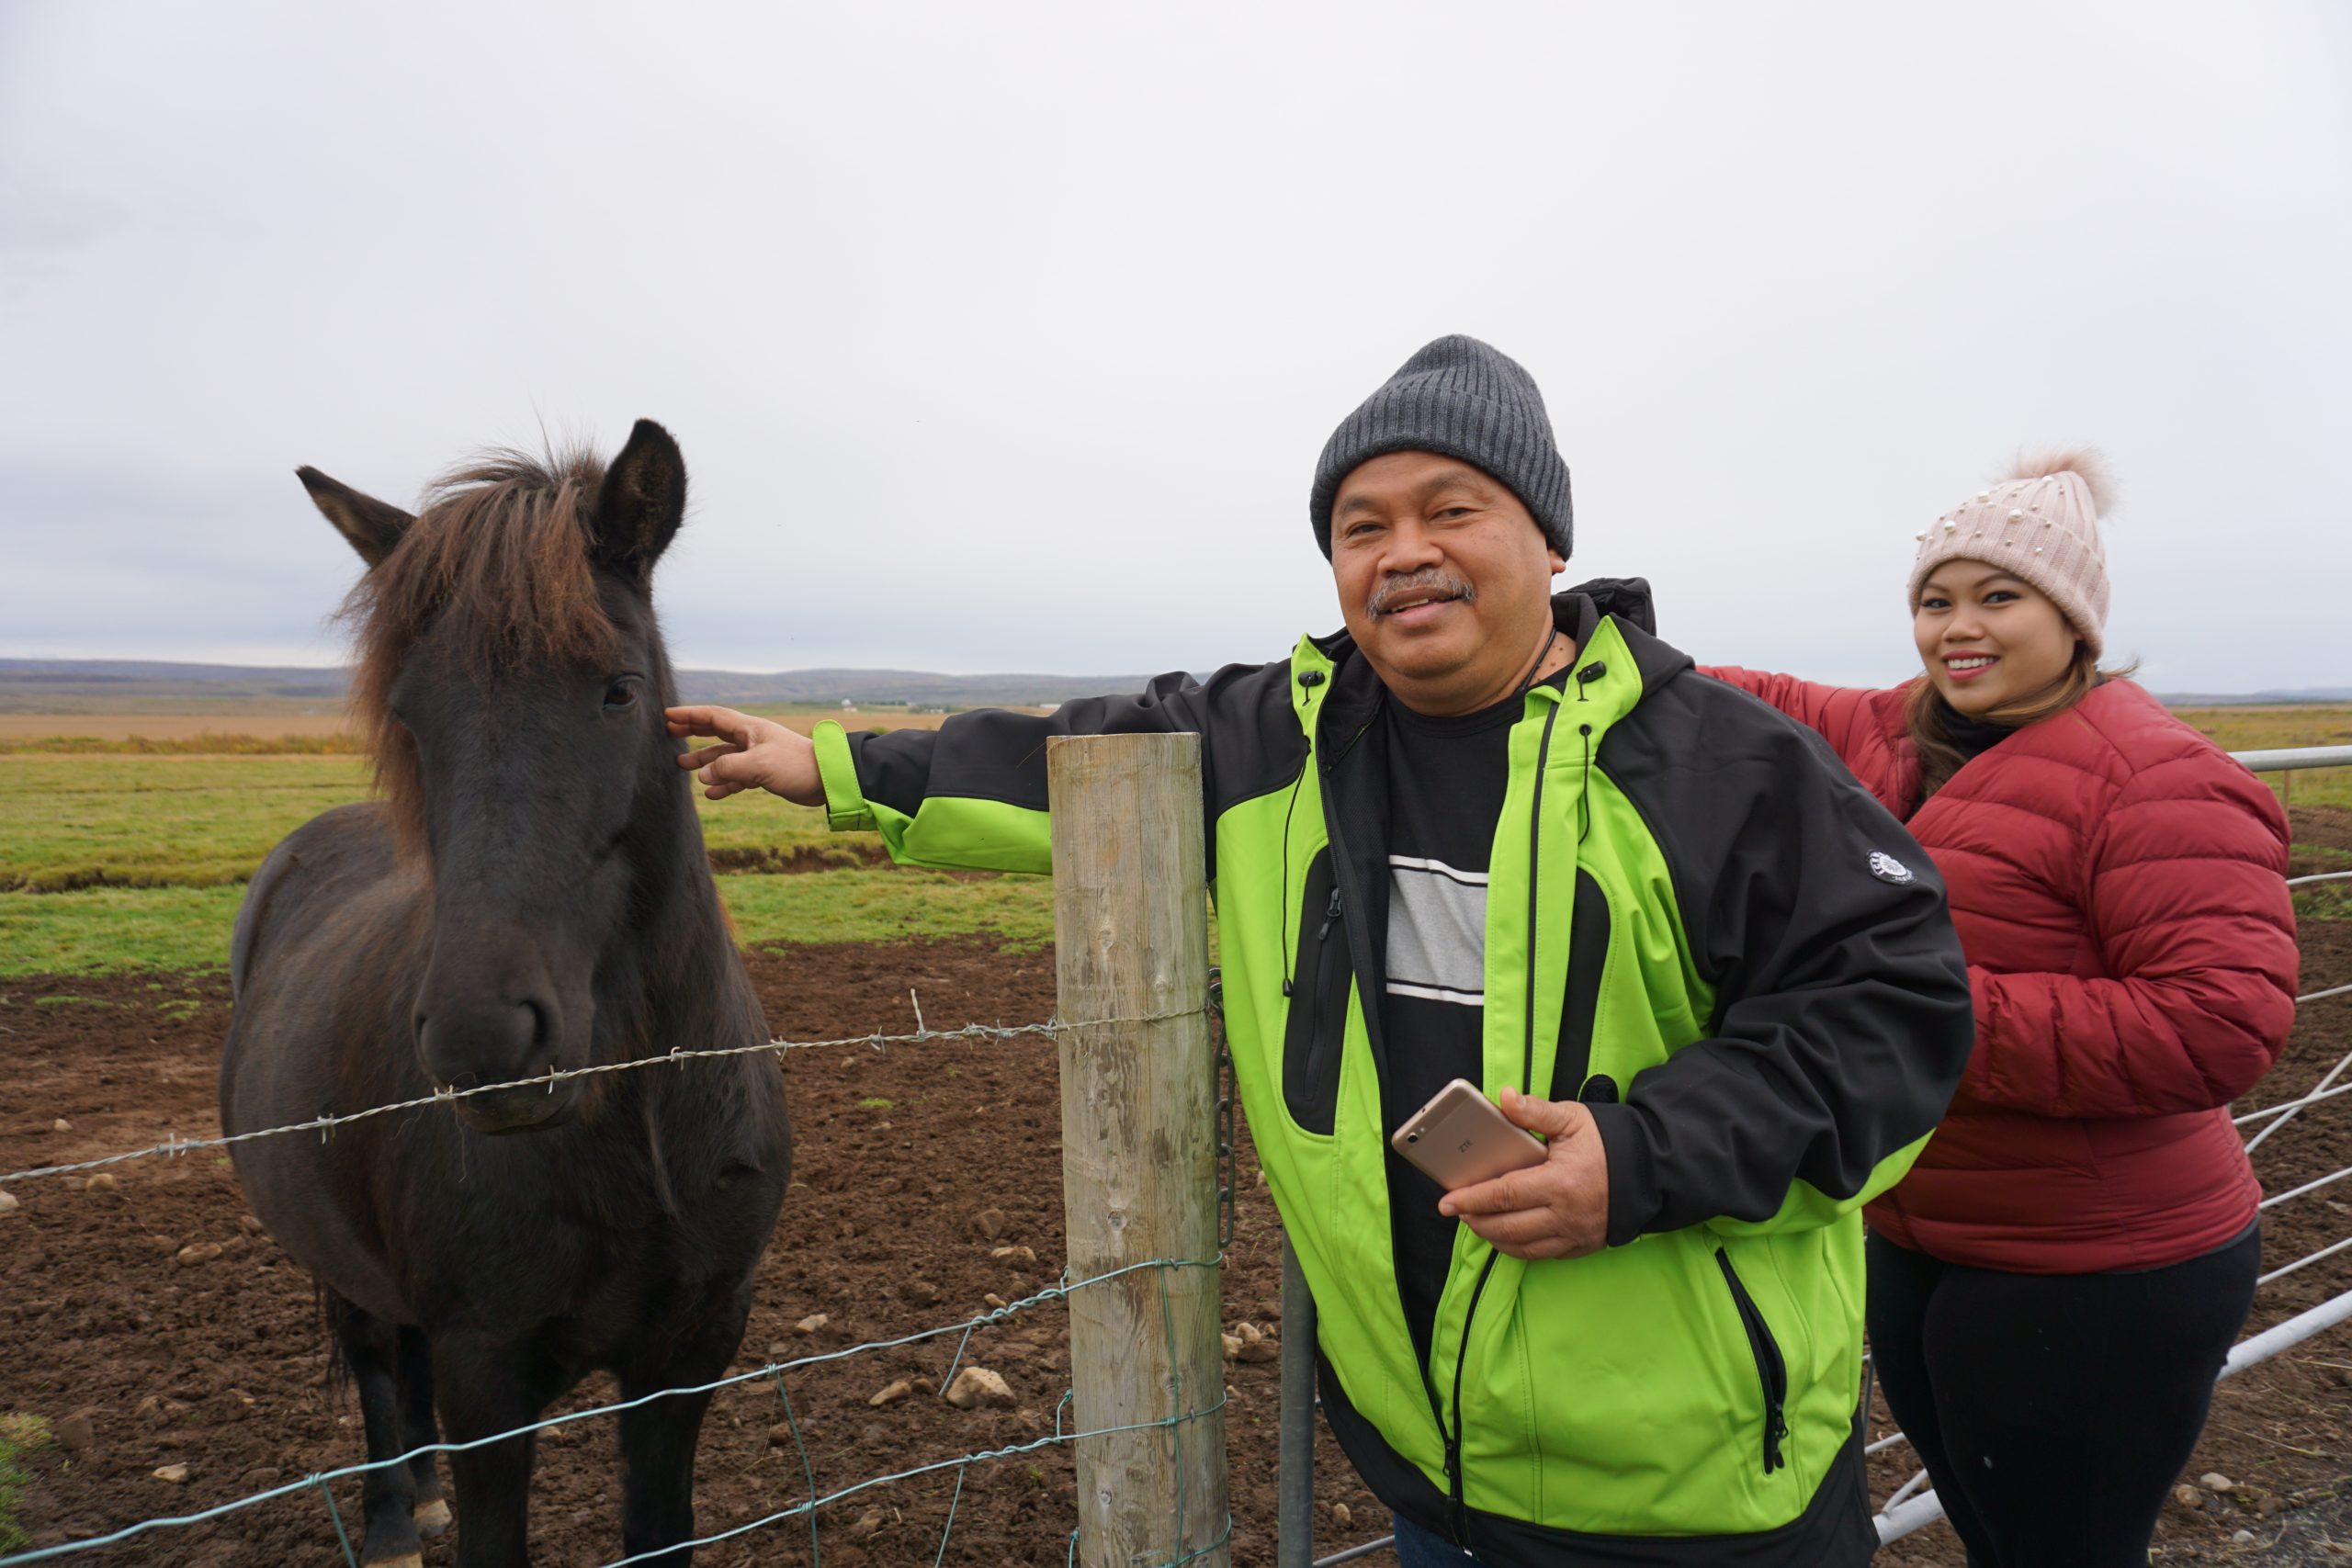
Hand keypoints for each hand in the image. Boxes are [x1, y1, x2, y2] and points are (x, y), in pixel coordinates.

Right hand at [665, 705, 824, 804]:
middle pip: (716, 732)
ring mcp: (758, 756)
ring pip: (724, 756)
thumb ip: (728, 768)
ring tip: (682, 765)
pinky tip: (711, 793)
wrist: (827, 779)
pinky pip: (737, 776)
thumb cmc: (796, 765)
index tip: (668, 715)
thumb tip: (703, 775)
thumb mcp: (759, 765)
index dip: (690, 715)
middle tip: (670, 734)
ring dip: (704, 761)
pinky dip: (723, 783)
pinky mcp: (765, 774)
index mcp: (749, 729)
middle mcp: (751, 739)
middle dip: (693, 732)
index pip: (713, 716)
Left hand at [1437, 1086, 1610, 1260]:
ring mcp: (1574, 1235)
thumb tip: (1505, 1098)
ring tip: (1476, 1221)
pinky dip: (1517, 1247)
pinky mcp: (1581, 1246)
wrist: (1649, 1172)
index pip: (1504, 1195)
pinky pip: (1540, 1255)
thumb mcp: (1572, 1119)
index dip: (1471, 1199)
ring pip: (1521, 1247)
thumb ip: (1535, 1111)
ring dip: (1493, 1237)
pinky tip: (1504, 1234)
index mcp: (1559, 1183)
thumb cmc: (1607, 1143)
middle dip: (1476, 1221)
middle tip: (1457, 1210)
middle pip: (1507, 1227)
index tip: (1447, 1201)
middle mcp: (1565, 1215)